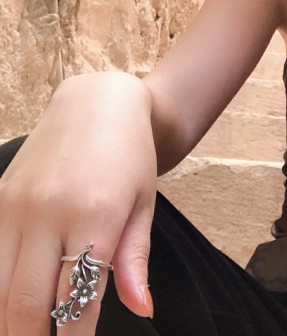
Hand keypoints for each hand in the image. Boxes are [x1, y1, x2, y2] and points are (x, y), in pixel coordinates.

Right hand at [0, 72, 157, 334]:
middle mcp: (49, 212)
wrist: (99, 102)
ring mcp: (16, 206)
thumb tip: (142, 309)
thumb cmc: (131, 155)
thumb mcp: (143, 204)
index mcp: (96, 215)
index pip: (77, 302)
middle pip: (25, 306)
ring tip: (26, 331)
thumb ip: (134, 259)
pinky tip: (8, 301)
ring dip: (8, 322)